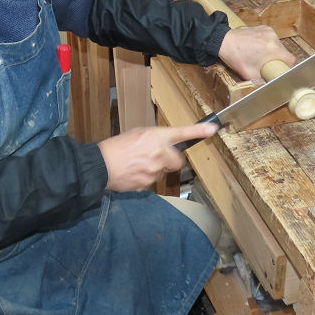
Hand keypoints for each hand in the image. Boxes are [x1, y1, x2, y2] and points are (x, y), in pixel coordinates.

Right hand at [97, 123, 218, 191]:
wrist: (102, 165)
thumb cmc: (117, 146)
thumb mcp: (137, 133)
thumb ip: (155, 138)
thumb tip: (163, 144)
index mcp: (157, 136)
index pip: (182, 133)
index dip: (199, 131)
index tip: (212, 129)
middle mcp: (160, 153)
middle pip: (177, 161)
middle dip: (170, 161)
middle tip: (156, 158)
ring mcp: (155, 170)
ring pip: (163, 172)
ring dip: (155, 170)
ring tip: (137, 164)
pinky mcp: (149, 184)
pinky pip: (153, 182)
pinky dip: (145, 178)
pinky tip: (134, 173)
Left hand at [217, 25, 296, 80]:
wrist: (224, 41)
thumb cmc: (235, 56)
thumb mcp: (249, 74)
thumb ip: (262, 81)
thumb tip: (271, 86)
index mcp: (272, 49)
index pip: (291, 60)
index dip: (287, 67)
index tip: (280, 70)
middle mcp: (273, 38)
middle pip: (285, 52)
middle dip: (278, 60)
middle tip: (267, 65)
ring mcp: (269, 31)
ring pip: (279, 45)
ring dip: (273, 52)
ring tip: (261, 56)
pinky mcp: (264, 28)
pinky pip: (272, 39)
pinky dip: (268, 44)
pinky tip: (258, 48)